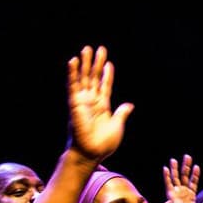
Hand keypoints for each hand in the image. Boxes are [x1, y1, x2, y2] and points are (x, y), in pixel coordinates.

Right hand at [67, 45, 131, 162]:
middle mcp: (92, 101)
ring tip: (86, 49)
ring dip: (85, 63)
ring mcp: (83, 101)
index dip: (107, 74)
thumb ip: (121, 113)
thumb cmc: (104, 143)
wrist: (92, 153)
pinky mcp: (74, 103)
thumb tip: (130, 105)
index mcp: (103, 106)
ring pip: (84, 78)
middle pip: (94, 78)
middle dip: (96, 63)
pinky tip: (72, 61)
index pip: (105, 86)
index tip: (108, 63)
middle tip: (99, 48)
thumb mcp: (117, 125)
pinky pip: (73, 85)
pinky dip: (72, 73)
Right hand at [162, 155, 202, 202]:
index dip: (195, 175)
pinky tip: (165, 168)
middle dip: (185, 166)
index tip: (197, 166)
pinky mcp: (170, 196)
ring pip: (176, 178)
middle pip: (184, 177)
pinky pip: (168, 184)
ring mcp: (176, 193)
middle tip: (187, 156)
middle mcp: (182, 193)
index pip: (193, 182)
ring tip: (174, 159)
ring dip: (175, 168)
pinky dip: (166, 176)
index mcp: (190, 196)